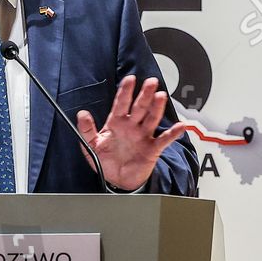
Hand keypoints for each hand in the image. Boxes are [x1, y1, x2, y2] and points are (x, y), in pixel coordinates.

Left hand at [75, 76, 188, 191]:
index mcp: (117, 123)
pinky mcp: (152, 149)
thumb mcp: (92, 145)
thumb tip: (81, 114)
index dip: (125, 91)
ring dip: (157, 107)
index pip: (121, 103)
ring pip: (151, 118)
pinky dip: (172, 133)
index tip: (129, 80)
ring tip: (161, 96)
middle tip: (151, 82)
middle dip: (145, 94)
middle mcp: (132, 127)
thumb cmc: (106, 161)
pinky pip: (164, 140)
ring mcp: (143, 136)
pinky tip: (180, 126)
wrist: (118, 180)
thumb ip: (87, 129)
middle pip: (140, 107)